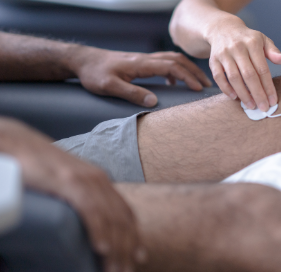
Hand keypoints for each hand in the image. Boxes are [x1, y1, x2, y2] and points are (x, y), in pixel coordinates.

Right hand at [0, 118, 144, 271]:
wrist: (18, 143)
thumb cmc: (38, 167)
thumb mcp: (66, 183)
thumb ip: (80, 198)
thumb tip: (85, 222)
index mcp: (100, 180)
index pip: (125, 212)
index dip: (134, 236)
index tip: (139, 258)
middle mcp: (98, 179)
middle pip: (121, 219)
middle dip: (127, 249)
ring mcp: (85, 179)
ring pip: (108, 218)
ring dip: (115, 248)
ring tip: (115, 269)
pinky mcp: (69, 181)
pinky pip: (90, 209)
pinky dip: (98, 230)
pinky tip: (101, 248)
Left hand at [71, 48, 211, 106]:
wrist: (84, 60)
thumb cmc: (94, 74)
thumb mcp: (109, 87)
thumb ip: (132, 93)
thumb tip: (154, 101)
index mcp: (142, 64)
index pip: (172, 67)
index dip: (188, 77)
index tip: (199, 89)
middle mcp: (146, 58)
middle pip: (178, 60)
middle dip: (195, 72)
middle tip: (207, 85)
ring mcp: (145, 59)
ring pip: (173, 59)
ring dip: (188, 69)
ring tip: (198, 83)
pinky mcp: (141, 62)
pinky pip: (165, 62)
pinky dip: (176, 70)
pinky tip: (173, 83)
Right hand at [206, 18, 280, 111]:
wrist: (223, 29)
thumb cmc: (248, 39)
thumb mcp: (262, 40)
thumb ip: (273, 51)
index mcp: (253, 43)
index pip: (262, 69)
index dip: (268, 86)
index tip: (273, 100)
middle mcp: (238, 48)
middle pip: (249, 75)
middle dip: (257, 93)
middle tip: (263, 108)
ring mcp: (224, 54)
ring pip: (234, 77)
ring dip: (242, 94)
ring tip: (251, 105)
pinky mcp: (213, 60)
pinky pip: (218, 77)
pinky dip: (225, 88)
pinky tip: (234, 97)